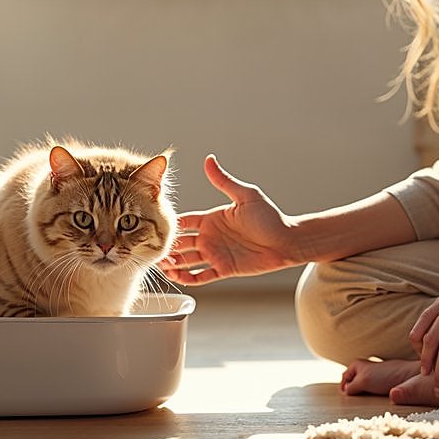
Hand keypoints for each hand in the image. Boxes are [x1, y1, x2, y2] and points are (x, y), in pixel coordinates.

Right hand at [158, 154, 298, 285]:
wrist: (287, 240)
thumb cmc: (270, 217)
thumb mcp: (245, 196)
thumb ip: (224, 181)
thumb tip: (209, 160)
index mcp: (212, 219)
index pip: (184, 222)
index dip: (170, 225)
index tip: (154, 225)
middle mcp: (210, 237)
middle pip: (181, 243)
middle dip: (166, 247)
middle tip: (150, 250)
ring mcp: (216, 255)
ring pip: (187, 261)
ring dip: (173, 263)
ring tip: (160, 265)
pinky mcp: (224, 270)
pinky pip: (201, 277)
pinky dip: (187, 278)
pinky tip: (176, 277)